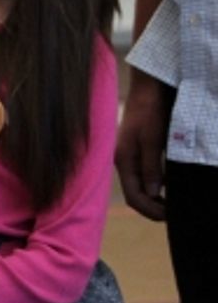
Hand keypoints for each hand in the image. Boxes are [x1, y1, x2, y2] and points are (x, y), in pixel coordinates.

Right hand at [115, 68, 173, 220]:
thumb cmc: (150, 111)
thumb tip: (154, 193)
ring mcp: (131, 155)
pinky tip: (173, 183)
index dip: (152, 211)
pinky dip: (159, 184)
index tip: (172, 216)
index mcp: (124, 160)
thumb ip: (151, 167)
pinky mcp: (139, 149)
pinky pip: (146, 174)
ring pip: (141, 185)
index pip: (134, 197)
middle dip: (154, 207)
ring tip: (176, 200)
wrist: (148, 86)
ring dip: (157, 196)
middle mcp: (124, 161)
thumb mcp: (152, 140)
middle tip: (177, 211)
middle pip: (136, 194)